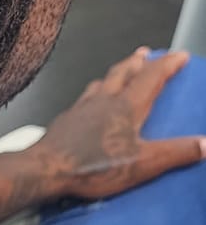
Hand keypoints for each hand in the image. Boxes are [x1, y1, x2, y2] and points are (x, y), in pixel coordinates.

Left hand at [36, 48, 205, 203]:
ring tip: (120, 73)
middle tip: (146, 54)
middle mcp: (103, 100)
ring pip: (102, 82)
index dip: (168, 64)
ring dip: (115, 74)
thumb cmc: (92, 166)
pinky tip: (91, 102)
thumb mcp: (142, 163)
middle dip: (138, 62)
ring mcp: (81, 108)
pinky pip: (84, 98)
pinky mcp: (66, 120)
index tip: (180, 55)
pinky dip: (94, 93)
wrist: (45, 170)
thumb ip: (176, 152)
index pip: (152, 77)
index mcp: (126, 107)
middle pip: (123, 72)